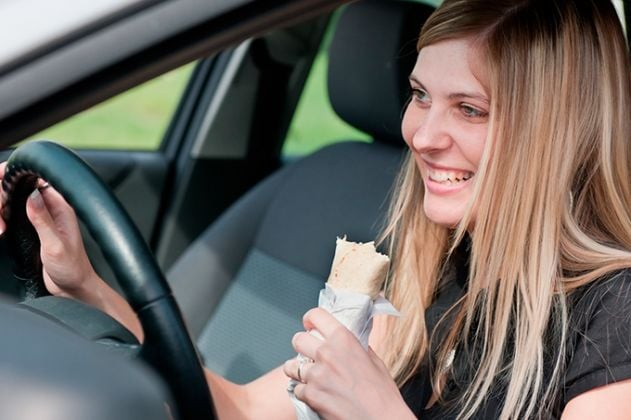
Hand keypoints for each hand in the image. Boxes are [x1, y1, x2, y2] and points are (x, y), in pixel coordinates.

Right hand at [0, 161, 99, 298]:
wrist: (73, 287)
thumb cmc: (72, 268)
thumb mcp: (56, 246)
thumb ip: (43, 221)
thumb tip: (31, 195)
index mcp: (61, 206)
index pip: (35, 178)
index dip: (14, 175)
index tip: (0, 180)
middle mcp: (50, 207)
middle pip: (17, 186)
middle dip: (2, 194)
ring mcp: (38, 217)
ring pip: (10, 200)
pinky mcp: (29, 227)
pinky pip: (9, 214)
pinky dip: (0, 218)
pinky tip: (0, 229)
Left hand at [283, 308, 413, 419]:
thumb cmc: (382, 394)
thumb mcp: (374, 361)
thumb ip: (356, 347)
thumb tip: (349, 341)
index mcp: (344, 340)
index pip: (316, 315)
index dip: (310, 319)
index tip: (310, 324)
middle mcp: (327, 353)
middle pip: (298, 339)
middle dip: (301, 346)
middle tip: (308, 353)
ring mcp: (316, 375)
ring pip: (291, 365)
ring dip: (297, 371)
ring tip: (308, 377)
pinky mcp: (310, 395)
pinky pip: (296, 389)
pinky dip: (303, 392)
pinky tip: (316, 395)